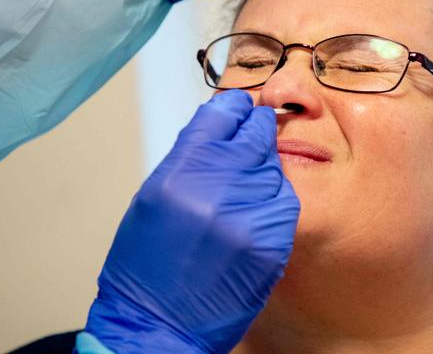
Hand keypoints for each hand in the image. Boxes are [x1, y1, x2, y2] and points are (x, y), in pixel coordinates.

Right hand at [84, 90, 299, 352]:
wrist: (160, 323)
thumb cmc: (148, 262)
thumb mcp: (155, 195)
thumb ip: (191, 155)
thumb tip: (222, 124)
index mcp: (180, 174)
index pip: (223, 114)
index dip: (234, 109)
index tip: (239, 110)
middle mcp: (218, 190)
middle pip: (256, 135)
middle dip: (254, 133)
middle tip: (251, 138)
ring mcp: (249, 217)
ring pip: (274, 166)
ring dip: (263, 169)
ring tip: (243, 187)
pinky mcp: (272, 241)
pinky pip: (284, 200)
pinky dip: (273, 198)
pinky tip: (255, 208)